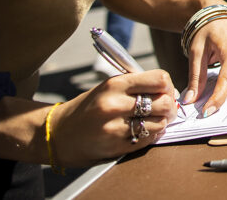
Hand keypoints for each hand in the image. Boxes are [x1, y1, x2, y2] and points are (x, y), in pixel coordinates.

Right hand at [51, 70, 178, 165]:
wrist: (58, 134)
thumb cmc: (89, 108)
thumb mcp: (109, 87)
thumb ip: (137, 86)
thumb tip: (168, 90)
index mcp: (115, 85)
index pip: (159, 80)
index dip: (167, 85)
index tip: (164, 90)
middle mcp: (115, 105)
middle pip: (164, 102)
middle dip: (169, 105)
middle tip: (165, 107)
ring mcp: (115, 128)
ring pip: (160, 123)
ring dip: (162, 121)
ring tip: (153, 119)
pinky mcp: (116, 147)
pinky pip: (149, 139)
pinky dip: (152, 134)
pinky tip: (143, 130)